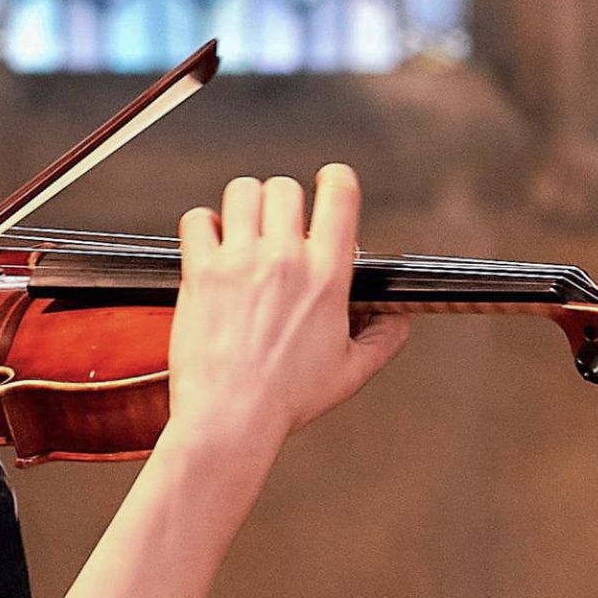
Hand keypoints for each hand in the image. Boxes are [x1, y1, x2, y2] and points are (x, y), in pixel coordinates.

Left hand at [158, 164, 409, 472]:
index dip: (336, 179)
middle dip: (284, 201)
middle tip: (278, 227)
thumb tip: (400, 316)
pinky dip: (203, 224)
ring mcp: (239, 263)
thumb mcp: (350, 372)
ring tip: (243, 230)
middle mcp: (284, 260)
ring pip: (241, 192)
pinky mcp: (200, 273)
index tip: (329, 185)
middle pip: (285, 187)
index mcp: (326, 276)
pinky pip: (197, 219)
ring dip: (244, 205)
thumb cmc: (286, 400)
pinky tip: (210, 245)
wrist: (230, 418)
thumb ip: (383, 338)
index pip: (340, 193)